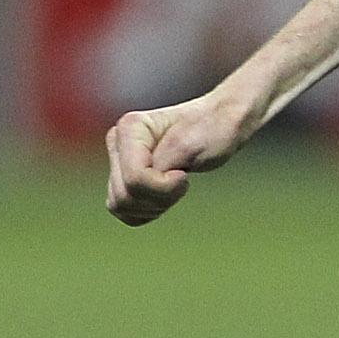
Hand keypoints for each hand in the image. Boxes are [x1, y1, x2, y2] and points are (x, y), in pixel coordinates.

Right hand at [105, 91, 253, 225]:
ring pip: (122, 206)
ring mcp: (118, 161)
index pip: (135, 178)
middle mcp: (118, 142)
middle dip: (159, 197)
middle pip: (125, 196)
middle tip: (183, 179)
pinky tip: (166, 195)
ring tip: (175, 185)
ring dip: (154, 205)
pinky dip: (147, 211)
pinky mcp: (123, 178)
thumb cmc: (211, 130)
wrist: (220, 125)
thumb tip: (138, 182)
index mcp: (130, 127)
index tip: (184, 172)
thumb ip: (162, 165)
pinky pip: (124, 212)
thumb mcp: (190, 146)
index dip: (163, 185)